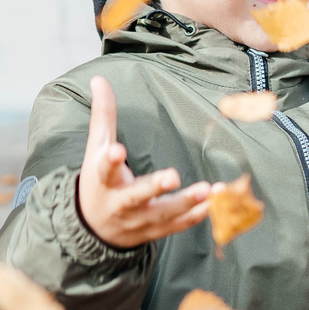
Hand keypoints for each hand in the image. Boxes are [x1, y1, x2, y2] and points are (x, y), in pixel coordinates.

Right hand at [75, 77, 211, 248]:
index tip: (117, 150)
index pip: (103, 169)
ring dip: (186, 202)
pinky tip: (214, 202)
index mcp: (102, 181)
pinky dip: (196, 215)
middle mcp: (119, 204)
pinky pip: (177, 225)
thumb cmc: (98, 181)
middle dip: (154, 188)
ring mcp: (138, 220)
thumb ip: (102, 115)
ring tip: (207, 189)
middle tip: (172, 176)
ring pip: (163, 213)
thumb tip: (98, 78)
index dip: (110, 160)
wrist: (93, 228)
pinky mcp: (155, 231)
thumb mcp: (95, 149)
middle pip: (136, 196)